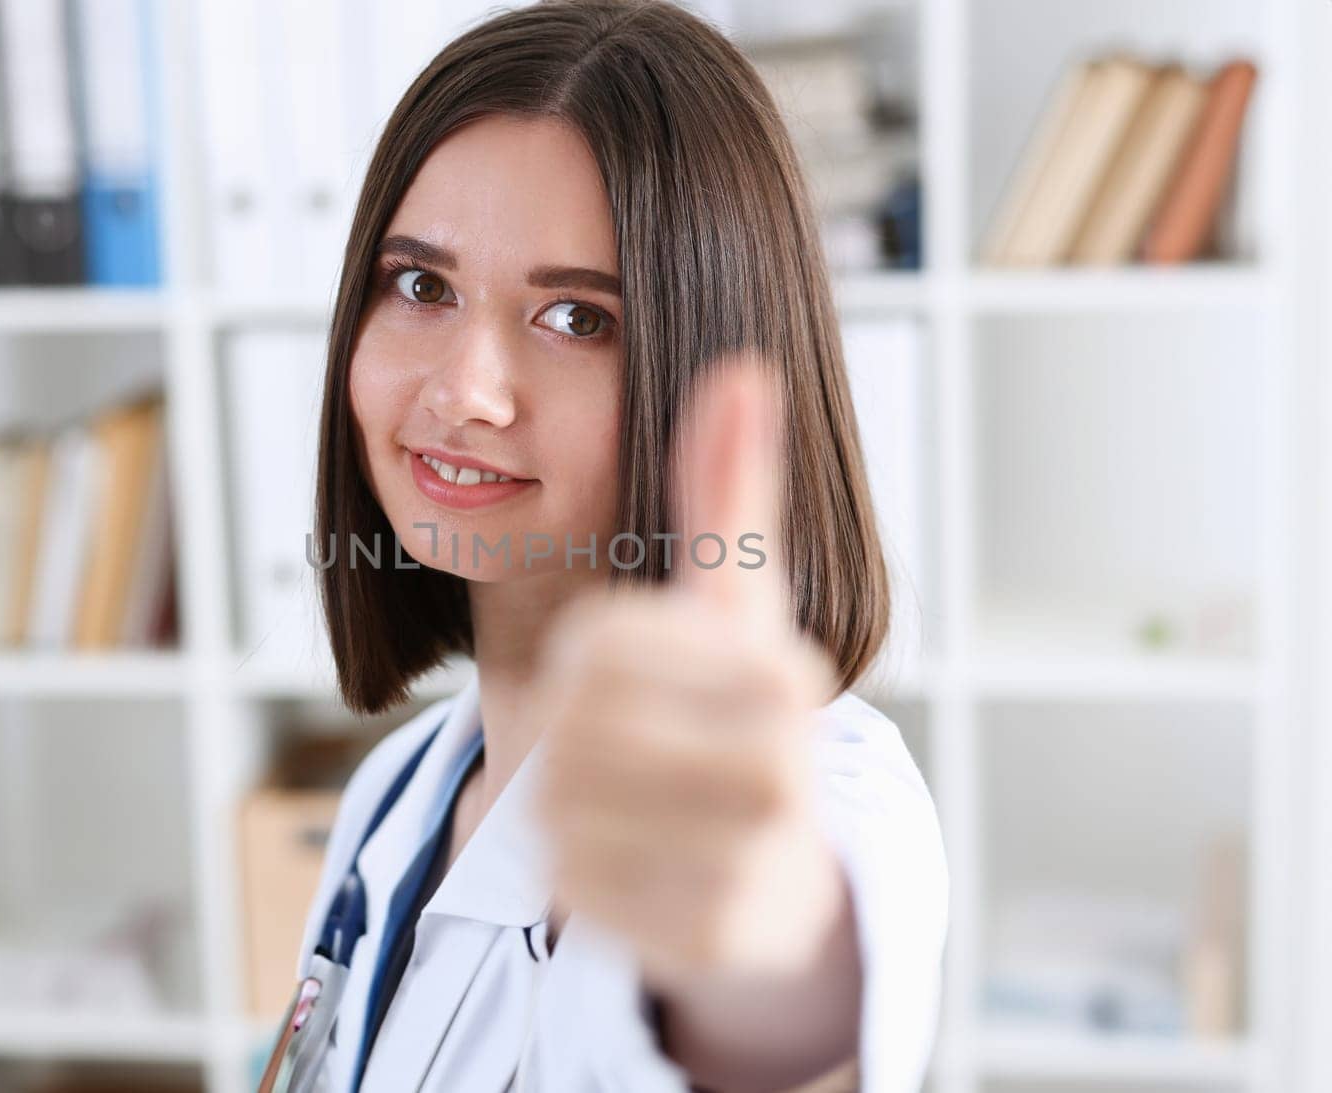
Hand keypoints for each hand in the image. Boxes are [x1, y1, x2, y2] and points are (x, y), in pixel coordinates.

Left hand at [533, 355, 843, 988]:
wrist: (779, 877)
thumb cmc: (739, 723)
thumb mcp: (731, 605)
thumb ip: (729, 492)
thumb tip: (744, 369)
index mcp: (775, 672)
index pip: (596, 642)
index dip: (583, 658)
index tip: (618, 672)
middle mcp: (777, 767)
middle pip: (573, 728)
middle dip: (571, 733)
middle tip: (603, 743)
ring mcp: (748, 862)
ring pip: (562, 810)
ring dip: (566, 800)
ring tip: (615, 796)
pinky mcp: (707, 940)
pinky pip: (570, 891)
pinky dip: (573, 871)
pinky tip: (622, 856)